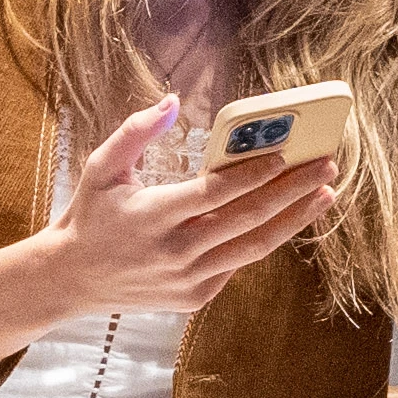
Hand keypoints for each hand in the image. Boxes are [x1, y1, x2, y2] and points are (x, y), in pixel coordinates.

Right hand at [41, 93, 340, 322]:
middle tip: (325, 166)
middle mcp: (175, 252)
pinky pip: (237, 265)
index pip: (215, 193)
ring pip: (253, 248)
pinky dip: (263, 239)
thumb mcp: (101, 167)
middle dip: (292, 191)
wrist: (71, 280)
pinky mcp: (195, 297)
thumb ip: (136, 132)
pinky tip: (286, 216)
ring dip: (293, 220)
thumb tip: (171, 101)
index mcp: (153, 216)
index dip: (254, 174)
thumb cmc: (90, 215)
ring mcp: (188, 279)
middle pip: (246, 220)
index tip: (287, 154)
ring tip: (323, 194)